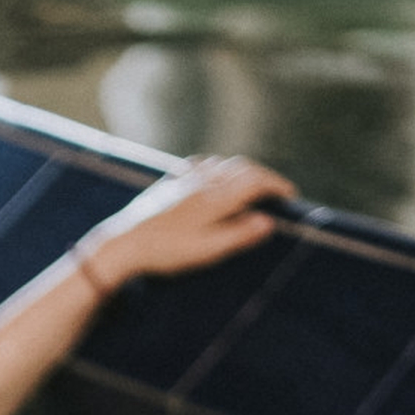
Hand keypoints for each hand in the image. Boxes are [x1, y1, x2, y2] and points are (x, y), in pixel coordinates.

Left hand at [75, 154, 296, 292]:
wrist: (124, 244)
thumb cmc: (166, 251)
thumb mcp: (207, 250)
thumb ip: (239, 234)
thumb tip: (268, 221)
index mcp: (217, 197)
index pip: (256, 181)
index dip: (277, 185)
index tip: (290, 196)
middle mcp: (203, 182)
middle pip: (242, 167)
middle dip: (263, 176)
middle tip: (275, 191)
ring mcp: (185, 179)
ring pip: (222, 163)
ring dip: (241, 169)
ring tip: (250, 184)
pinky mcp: (169, 183)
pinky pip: (199, 165)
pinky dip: (216, 167)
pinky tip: (212, 175)